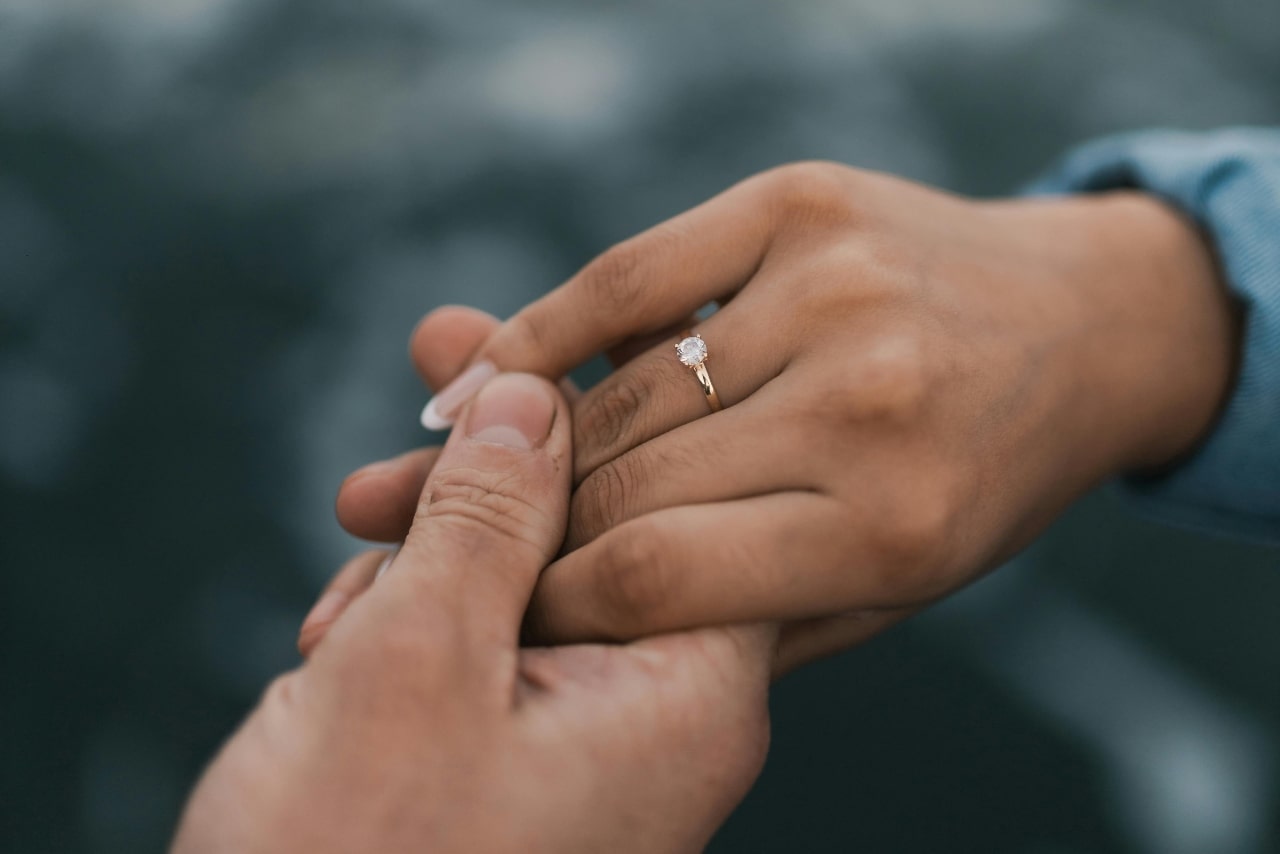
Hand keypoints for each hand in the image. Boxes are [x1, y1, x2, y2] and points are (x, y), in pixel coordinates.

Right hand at [175, 374, 772, 853]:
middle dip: (498, 461)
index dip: (609, 401)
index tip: (542, 327)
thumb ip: (490, 521)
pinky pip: (484, 642)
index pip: (688, 495)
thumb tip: (533, 389)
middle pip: (601, 522)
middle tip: (440, 350)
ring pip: (525, 578)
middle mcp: (659, 711)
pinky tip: (342, 628)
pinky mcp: (516, 757)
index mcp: (686, 691)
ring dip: (429, 554)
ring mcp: (587, 738)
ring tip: (349, 576)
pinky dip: (410, 619)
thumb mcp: (418, 667)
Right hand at [330, 163, 1240, 670]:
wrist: (1079, 325)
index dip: (549, 600)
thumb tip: (570, 613)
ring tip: (445, 470)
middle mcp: (865, 405)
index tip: (501, 614)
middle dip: (516, 526)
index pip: (656, 578)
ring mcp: (832, 291)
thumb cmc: (972, 481)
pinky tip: (478, 375)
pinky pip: (627, 276)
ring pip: (617, 388)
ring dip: (516, 441)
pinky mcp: (800, 207)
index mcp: (891, 527)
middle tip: (434, 542)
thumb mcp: (889, 592)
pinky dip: (538, 329)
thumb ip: (742, 618)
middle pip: (625, 482)